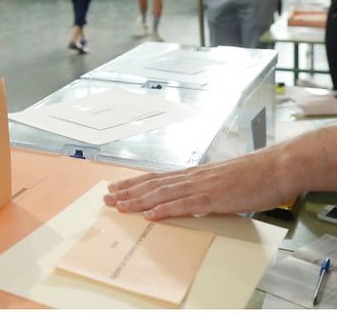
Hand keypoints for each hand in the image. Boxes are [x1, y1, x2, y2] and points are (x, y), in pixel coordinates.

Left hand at [102, 149, 292, 220]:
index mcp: (193, 174)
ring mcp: (200, 187)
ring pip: (162, 194)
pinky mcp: (212, 198)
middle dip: (127, 192)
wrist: (275, 168)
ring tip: (118, 205)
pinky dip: (164, 209)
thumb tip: (193, 199)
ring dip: (138, 200)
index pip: (156, 178)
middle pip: (152, 184)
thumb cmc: (253, 175)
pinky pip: (183, 205)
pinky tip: (149, 214)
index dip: (134, 184)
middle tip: (106, 197)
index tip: (117, 188)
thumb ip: (205, 188)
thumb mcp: (222, 180)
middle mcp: (191, 177)